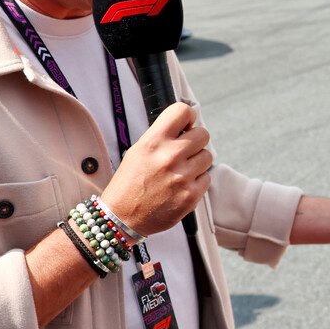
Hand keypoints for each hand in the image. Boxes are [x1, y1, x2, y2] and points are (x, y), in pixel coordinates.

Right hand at [100, 102, 212, 235]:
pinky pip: (206, 178)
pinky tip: (181, 186)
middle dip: (195, 141)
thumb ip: (163, 136)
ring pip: (207, 156)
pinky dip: (197, 181)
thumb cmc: (130, 183)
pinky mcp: (191, 196)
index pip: (182, 111)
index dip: (187, 117)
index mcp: (154, 142)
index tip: (186, 126)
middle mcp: (170, 156)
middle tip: (184, 151)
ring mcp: (182, 177)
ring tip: (180, 171)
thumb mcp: (138, 150)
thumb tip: (187, 126)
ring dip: (197, 162)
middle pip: (203, 134)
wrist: (122, 217)